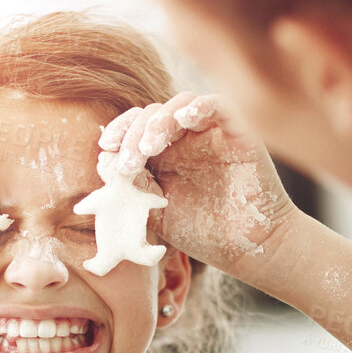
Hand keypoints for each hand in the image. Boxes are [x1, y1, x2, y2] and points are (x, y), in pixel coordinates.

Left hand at [98, 92, 294, 272]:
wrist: (248, 248)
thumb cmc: (204, 234)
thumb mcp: (155, 212)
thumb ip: (132, 188)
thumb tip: (103, 161)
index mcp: (165, 154)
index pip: (137, 127)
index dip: (119, 131)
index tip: (106, 148)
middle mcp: (187, 138)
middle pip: (154, 113)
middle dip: (134, 133)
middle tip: (129, 162)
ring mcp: (212, 133)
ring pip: (180, 104)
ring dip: (159, 121)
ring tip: (149, 147)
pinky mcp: (239, 132)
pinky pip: (219, 105)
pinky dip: (200, 106)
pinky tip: (183, 120)